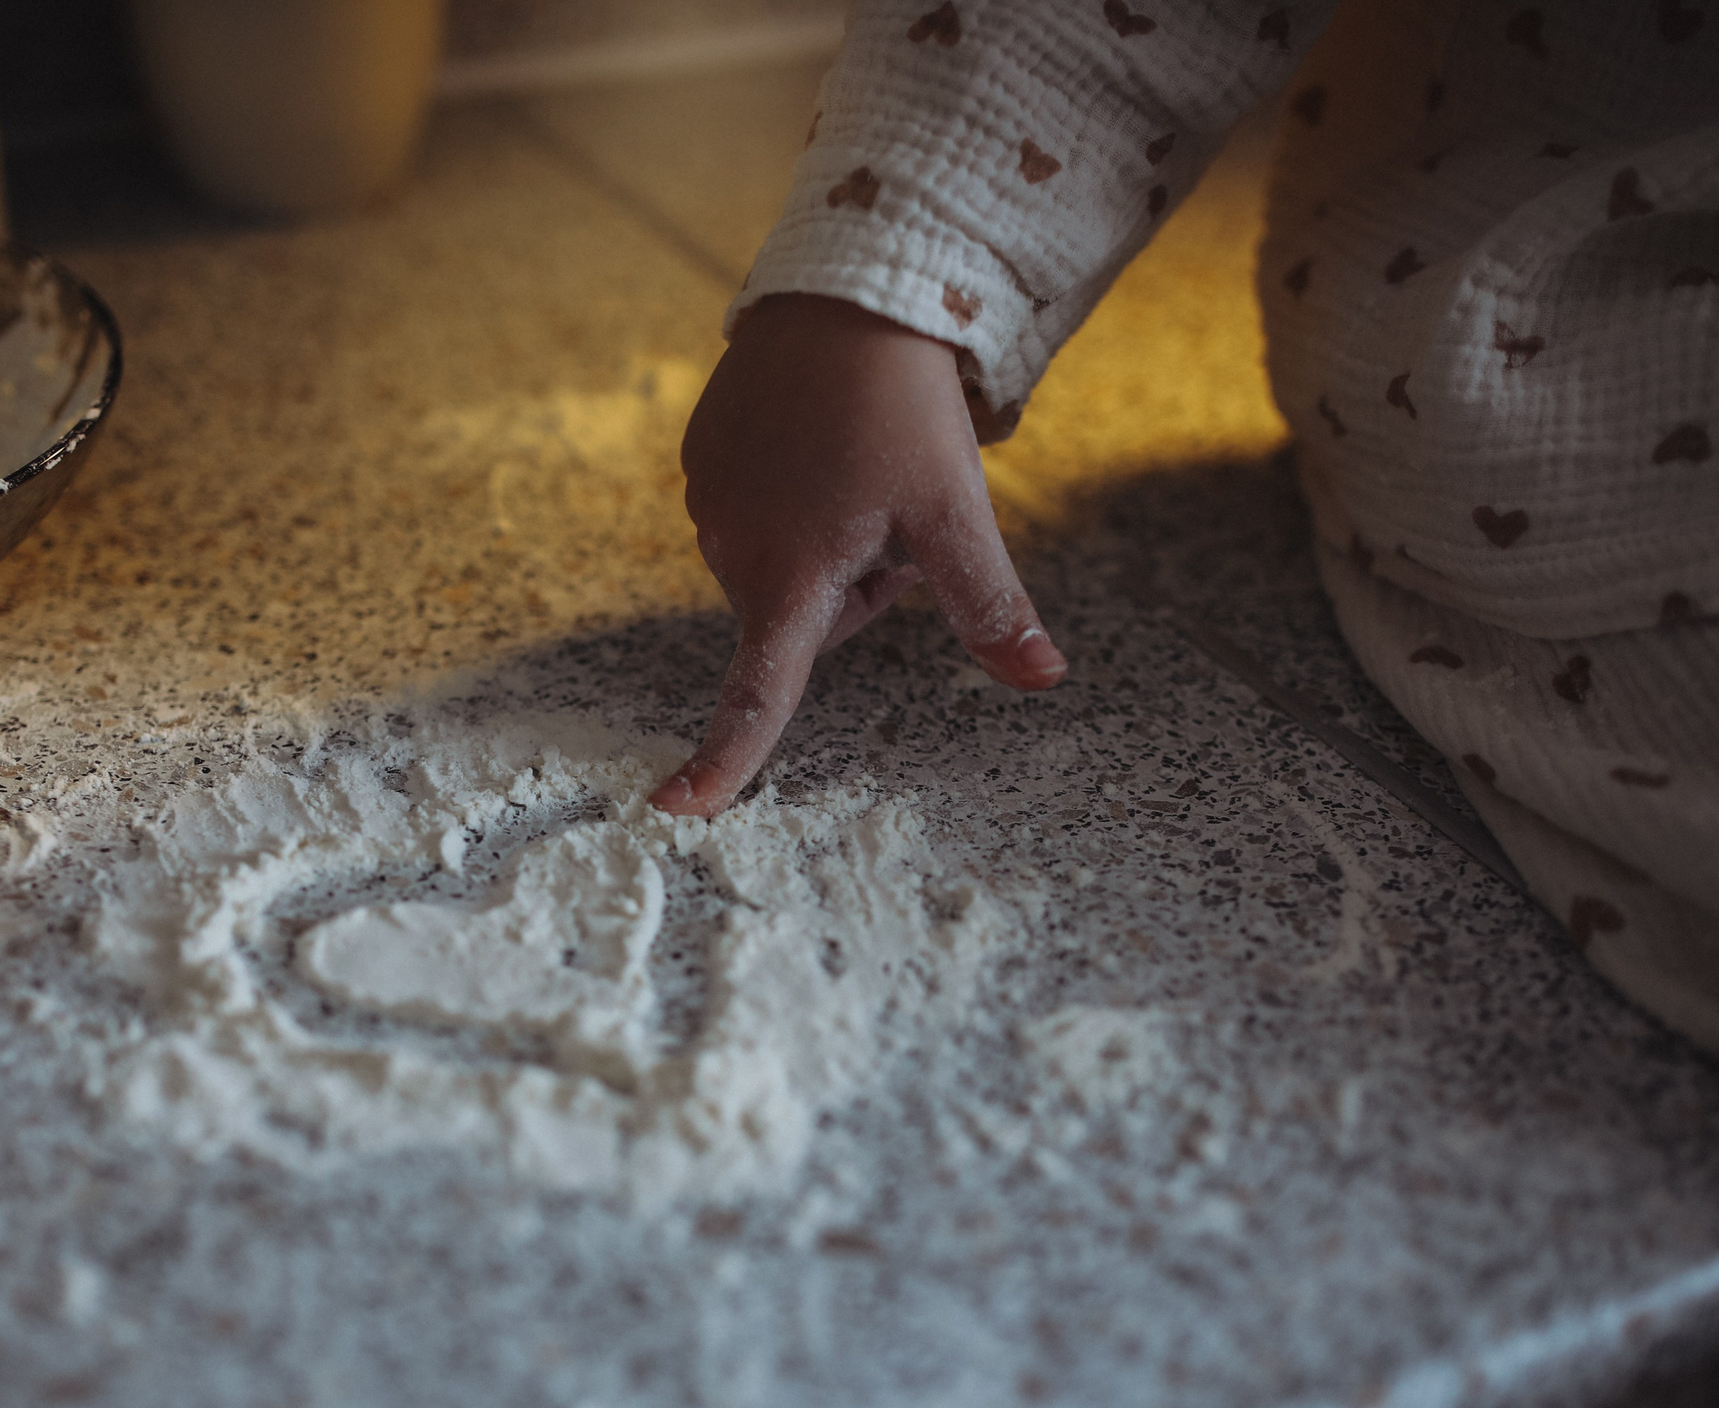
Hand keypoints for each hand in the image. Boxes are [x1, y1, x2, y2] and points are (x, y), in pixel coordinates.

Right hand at [651, 293, 1066, 815]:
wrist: (846, 288)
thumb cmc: (903, 406)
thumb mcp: (957, 510)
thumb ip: (988, 605)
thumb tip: (1042, 678)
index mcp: (791, 575)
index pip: (758, 692)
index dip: (724, 759)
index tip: (676, 808)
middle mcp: (732, 547)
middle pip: (805, 620)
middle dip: (855, 586)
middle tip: (896, 515)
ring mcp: (708, 500)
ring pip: (783, 567)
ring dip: (826, 539)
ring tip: (859, 463)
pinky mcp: (700, 457)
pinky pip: (755, 511)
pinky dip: (794, 493)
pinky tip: (824, 439)